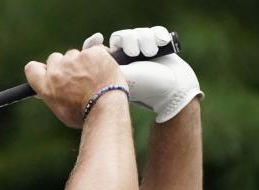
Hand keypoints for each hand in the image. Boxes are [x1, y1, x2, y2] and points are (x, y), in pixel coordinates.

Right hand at [24, 47, 126, 127]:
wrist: (105, 107)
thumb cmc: (85, 115)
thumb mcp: (62, 111)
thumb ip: (53, 96)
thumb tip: (44, 92)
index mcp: (46, 86)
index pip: (32, 68)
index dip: (41, 68)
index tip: (49, 70)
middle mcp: (56, 71)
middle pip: (55, 58)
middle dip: (64, 64)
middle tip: (77, 76)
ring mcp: (74, 60)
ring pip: (75, 53)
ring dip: (83, 61)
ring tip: (95, 77)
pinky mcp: (91, 52)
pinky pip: (95, 49)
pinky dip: (100, 57)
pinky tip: (105, 69)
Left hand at [82, 27, 201, 122]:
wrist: (172, 89)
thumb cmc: (145, 87)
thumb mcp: (119, 77)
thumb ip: (103, 67)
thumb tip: (85, 57)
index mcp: (115, 65)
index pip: (102, 47)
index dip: (98, 42)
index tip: (97, 38)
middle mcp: (128, 57)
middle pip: (122, 36)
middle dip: (129, 42)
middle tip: (134, 53)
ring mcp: (144, 50)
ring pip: (138, 33)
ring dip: (144, 40)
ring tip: (150, 53)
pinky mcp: (159, 44)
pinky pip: (155, 31)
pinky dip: (157, 36)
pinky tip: (161, 44)